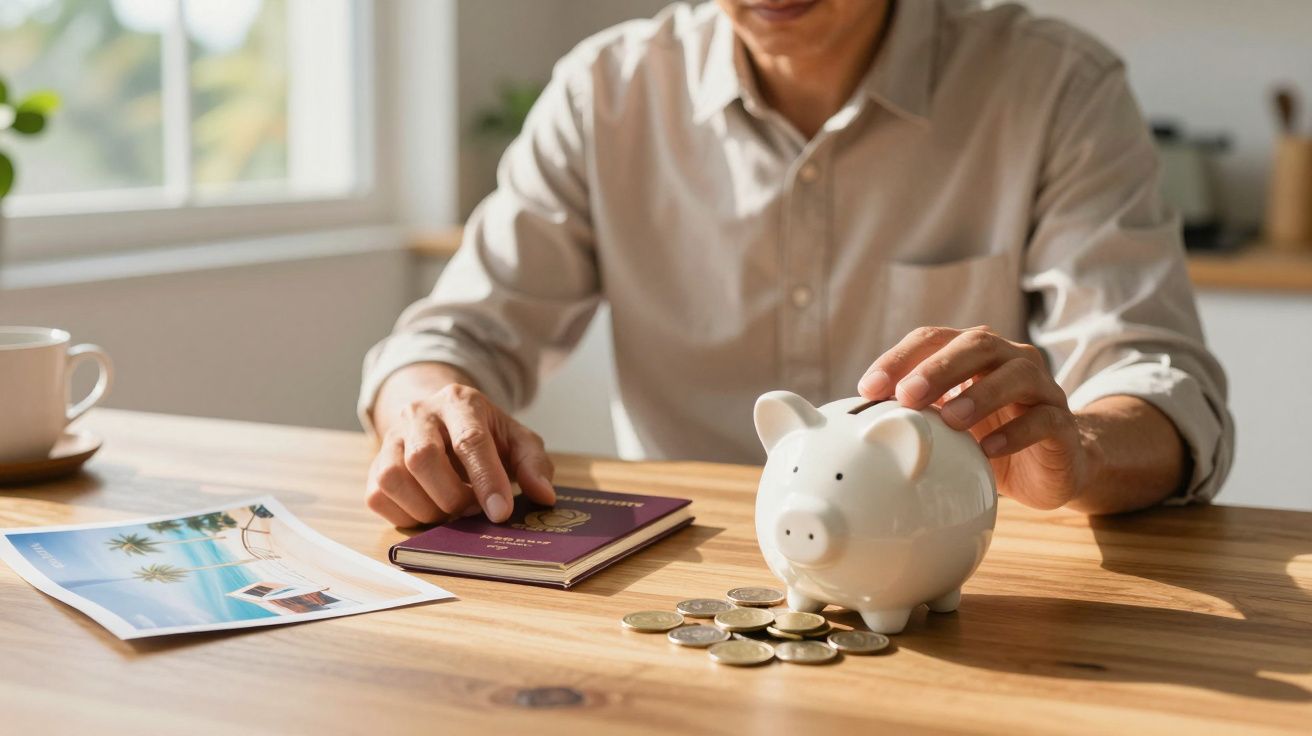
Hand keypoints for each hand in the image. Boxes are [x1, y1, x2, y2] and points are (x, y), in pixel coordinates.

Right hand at [365, 381, 555, 526]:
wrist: (442, 421)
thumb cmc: (484, 435)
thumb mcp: (517, 441)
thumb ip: (534, 464)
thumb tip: (544, 496)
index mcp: (459, 402)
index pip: (470, 441)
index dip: (486, 480)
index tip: (501, 513)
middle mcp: (419, 414)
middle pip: (423, 458)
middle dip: (453, 496)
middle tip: (473, 510)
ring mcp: (391, 438)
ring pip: (394, 478)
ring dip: (428, 508)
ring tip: (451, 510)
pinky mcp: (374, 465)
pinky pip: (378, 497)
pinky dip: (406, 514)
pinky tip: (430, 510)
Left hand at [857, 326, 1100, 509]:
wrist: (1049, 465)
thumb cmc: (986, 437)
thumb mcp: (943, 424)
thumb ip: (912, 412)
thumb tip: (856, 419)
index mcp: (972, 353)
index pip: (931, 338)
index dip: (899, 358)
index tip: (868, 388)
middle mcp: (1008, 359)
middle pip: (975, 345)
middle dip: (938, 368)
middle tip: (907, 396)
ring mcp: (1040, 387)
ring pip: (1015, 374)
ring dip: (980, 395)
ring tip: (950, 421)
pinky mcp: (1061, 422)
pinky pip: (1043, 419)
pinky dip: (1015, 433)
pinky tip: (988, 451)